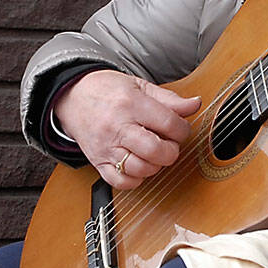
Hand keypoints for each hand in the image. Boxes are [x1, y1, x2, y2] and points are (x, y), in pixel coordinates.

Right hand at [53, 69, 200, 188]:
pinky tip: (138, 166)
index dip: (182, 130)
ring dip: (154, 166)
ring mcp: (106, 147)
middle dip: (171, 151)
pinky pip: (120, 182)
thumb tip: (195, 105)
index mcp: (130, 104)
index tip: (179, 129)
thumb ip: (169, 99)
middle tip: (168, 144)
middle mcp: (117, 127)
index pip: (168, 123)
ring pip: (140, 169)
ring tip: (153, 154)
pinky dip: (135, 179)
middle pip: (155, 151)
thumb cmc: (107, 90)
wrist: (72, 96)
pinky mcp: (98, 162)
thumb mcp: (139, 85)